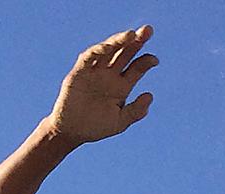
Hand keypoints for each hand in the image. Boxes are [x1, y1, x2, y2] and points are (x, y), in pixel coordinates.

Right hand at [49, 26, 157, 145]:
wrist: (70, 132)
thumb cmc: (94, 127)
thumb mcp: (119, 123)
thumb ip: (135, 111)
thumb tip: (150, 95)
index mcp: (122, 85)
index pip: (137, 67)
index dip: (146, 61)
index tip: (154, 61)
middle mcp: (110, 74)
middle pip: (126, 52)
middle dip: (137, 41)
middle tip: (148, 30)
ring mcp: (96, 71)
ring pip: (110, 50)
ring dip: (120, 40)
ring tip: (132, 34)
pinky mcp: (80, 71)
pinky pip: (90, 56)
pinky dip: (99, 50)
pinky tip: (109, 46)